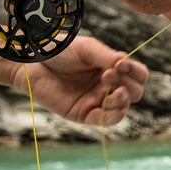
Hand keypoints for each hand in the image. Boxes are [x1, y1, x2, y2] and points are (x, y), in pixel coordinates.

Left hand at [12, 37, 148, 125]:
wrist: (32, 62)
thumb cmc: (60, 51)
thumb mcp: (87, 48)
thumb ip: (106, 56)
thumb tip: (124, 64)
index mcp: (113, 69)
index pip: (138, 75)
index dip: (136, 72)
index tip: (122, 65)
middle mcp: (108, 86)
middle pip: (135, 92)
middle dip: (128, 86)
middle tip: (108, 75)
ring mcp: (97, 100)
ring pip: (123, 107)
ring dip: (121, 100)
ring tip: (108, 90)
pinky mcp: (83, 114)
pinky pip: (104, 120)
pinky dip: (112, 117)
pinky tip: (111, 108)